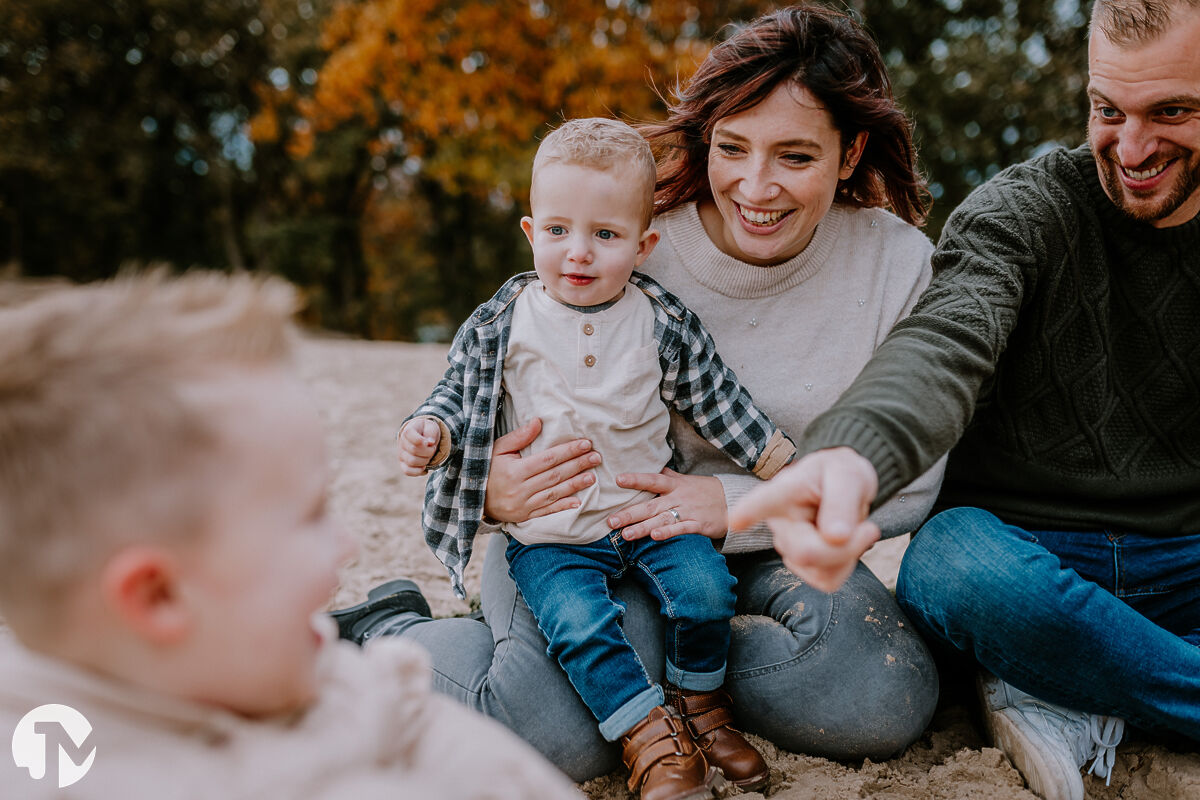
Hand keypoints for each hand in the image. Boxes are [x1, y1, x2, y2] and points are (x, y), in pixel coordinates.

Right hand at [397, 418, 440, 475]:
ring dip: (425, 460)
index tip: (429, 442)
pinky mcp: (403, 464)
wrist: (420, 435)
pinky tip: (424, 466)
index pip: (411, 437)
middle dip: (428, 451)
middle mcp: (402, 443)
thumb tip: (430, 443)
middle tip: (432, 448)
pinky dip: (418, 471)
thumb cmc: (426, 431)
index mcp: (408, 431)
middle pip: (414, 450)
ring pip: (412, 462)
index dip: (422, 441)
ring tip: (428, 456)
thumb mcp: (431, 427)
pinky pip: (407, 471)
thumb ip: (431, 433)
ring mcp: (401, 454)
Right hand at [483, 418, 601, 523]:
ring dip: (575, 485)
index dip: (568, 451)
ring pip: (554, 493)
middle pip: (555, 475)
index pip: (548, 458)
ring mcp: (523, 504)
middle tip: (596, 458)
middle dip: (578, 465)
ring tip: (592, 476)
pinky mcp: (525, 515)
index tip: (585, 444)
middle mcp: (521, 489)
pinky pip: (547, 511)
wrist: (471, 498)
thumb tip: (539, 422)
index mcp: (515, 470)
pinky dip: (563, 507)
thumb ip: (519, 436)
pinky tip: (578, 502)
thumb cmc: (486, 468)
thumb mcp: (497, 449)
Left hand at [607, 468, 726, 540]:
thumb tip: (649, 464)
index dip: (636, 479)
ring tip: (625, 535)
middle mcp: (678, 498)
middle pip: (651, 506)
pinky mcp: (698, 525)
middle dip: (630, 513)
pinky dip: (668, 533)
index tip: (618, 480)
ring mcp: (688, 511)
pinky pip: (681, 529)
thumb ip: (666, 476)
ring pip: (661, 520)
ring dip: (642, 527)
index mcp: (674, 485)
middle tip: (610, 521)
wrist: (732, 502)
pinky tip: (654, 537)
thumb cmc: (704, 491)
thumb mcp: (685, 480)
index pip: (652, 480)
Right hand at [727, 447, 880, 592]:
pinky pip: (828, 581)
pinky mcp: (801, 565)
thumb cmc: (840, 474)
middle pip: (806, 552)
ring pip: (820, 572)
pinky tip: (845, 545)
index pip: (765, 502)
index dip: (749, 512)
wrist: (844, 487)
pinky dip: (846, 566)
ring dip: (849, 555)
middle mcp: (778, 521)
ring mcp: (787, 546)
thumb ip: (842, 500)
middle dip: (846, 547)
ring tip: (851, 528)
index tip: (735, 520)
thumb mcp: (848, 474)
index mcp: (784, 492)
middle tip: (870, 528)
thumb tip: (835, 537)